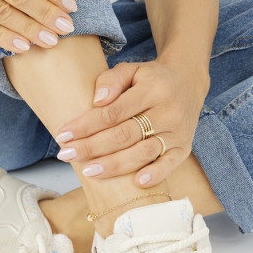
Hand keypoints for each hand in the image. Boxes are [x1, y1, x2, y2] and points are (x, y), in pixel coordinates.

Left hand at [56, 59, 209, 185]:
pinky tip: (136, 183)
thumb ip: (111, 80)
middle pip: (125, 135)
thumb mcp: (132, 69)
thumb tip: (96, 101)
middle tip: (67, 155)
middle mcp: (167, 112)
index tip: (63, 135)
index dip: (87, 125)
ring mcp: (177, 132)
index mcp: (152, 90)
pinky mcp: (184, 147)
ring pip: (143, 152)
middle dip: (93, 147)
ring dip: (114, 165)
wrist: (188, 82)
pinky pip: (170, 164)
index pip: (114, 112)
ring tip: (88, 171)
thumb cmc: (151, 79)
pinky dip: (155, 174)